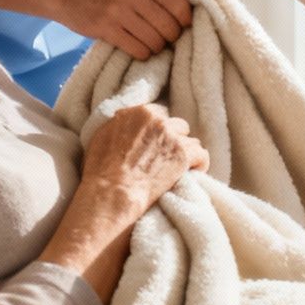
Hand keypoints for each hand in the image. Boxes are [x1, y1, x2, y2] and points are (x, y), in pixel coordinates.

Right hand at [62, 0, 193, 59]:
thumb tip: (192, 15)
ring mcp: (117, 9)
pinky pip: (138, 49)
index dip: (184, 22)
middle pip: (169, 26)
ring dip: (156, 48)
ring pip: (155, 41)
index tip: (181, 27)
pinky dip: (142, 53)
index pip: (180, 5)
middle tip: (164, 39)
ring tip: (150, 44)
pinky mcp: (105, 27)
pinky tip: (137, 48)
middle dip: (170, 38)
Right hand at [79, 102, 209, 215]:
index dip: (158, 132)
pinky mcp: (184, 154)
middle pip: (177, 126)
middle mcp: (158, 120)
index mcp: (139, 112)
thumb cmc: (101, 170)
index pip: (159, 115)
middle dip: (173, 140)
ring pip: (190, 140)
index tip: (156, 144)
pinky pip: (202, 155)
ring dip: (185, 153)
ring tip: (178, 168)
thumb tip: (126, 118)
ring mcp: (172, 136)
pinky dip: (199, 164)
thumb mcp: (103, 135)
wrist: (111, 192)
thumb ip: (121, 122)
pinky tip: (193, 172)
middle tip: (165, 158)